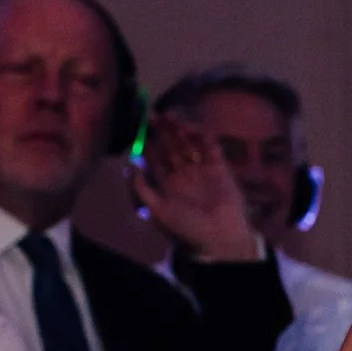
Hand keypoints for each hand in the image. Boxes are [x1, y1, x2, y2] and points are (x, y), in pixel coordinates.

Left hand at [132, 116, 262, 262]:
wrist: (218, 235)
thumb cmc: (186, 226)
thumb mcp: (156, 210)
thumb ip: (142, 188)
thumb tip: (130, 165)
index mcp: (168, 185)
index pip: (155, 159)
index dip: (148, 143)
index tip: (141, 128)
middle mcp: (184, 175)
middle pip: (171, 147)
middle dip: (163, 132)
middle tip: (154, 115)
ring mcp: (202, 170)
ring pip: (189, 145)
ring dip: (180, 131)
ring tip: (171, 117)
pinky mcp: (220, 168)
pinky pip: (211, 148)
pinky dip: (204, 137)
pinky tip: (193, 128)